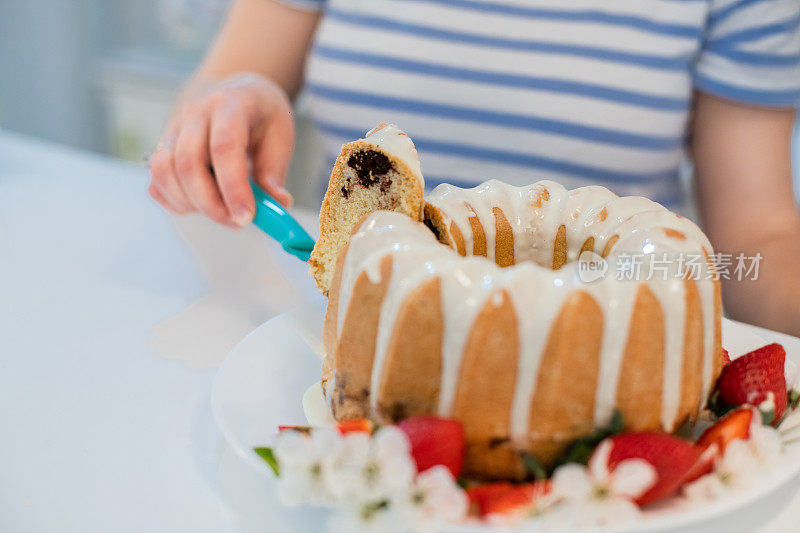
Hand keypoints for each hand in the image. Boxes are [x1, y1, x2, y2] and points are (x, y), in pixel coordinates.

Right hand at [148, 73, 293, 227]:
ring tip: (220, 212)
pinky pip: (156, 180)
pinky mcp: (161, 146)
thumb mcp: (279, 134)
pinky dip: (175, 200)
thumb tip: (278, 203)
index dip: (233, 188)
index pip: (225, 148)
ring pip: (165, 172)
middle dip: (211, 204)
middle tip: (236, 222)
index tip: (245, 217)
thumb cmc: (258, 114)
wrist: (231, 89)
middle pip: (189, 164)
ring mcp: (173, 128)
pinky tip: (200, 204)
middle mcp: (195, 113)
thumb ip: (274, 171)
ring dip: (191, 203)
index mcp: (230, 105)